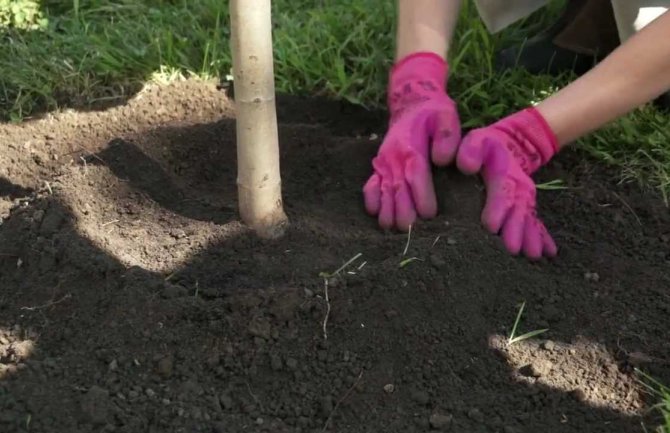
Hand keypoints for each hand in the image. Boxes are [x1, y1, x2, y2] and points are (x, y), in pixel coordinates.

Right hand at [363, 52, 460, 230]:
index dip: (421, 197)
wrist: (411, 104)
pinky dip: (371, 200)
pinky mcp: (378, 167)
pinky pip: (369, 185)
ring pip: (382, 191)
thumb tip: (441, 160)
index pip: (415, 176)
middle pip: (396, 189)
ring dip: (386, 211)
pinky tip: (375, 214)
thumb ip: (447, 135)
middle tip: (410, 231)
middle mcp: (393, 158)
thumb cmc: (433, 113)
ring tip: (391, 229)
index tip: (430, 215)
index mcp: (412, 147)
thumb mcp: (446, 115)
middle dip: (403, 212)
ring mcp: (383, 163)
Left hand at [456, 107, 558, 258]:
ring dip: (530, 238)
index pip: (501, 192)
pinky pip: (537, 223)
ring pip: (528, 219)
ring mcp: (525, 199)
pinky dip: (543, 237)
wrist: (512, 145)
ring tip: (531, 256)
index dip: (497, 208)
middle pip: (518, 210)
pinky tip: (549, 253)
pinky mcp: (528, 207)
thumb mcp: (476, 141)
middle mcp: (518, 188)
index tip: (491, 227)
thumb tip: (466, 166)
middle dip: (516, 230)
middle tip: (512, 250)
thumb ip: (470, 151)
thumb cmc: (486, 147)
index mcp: (503, 173)